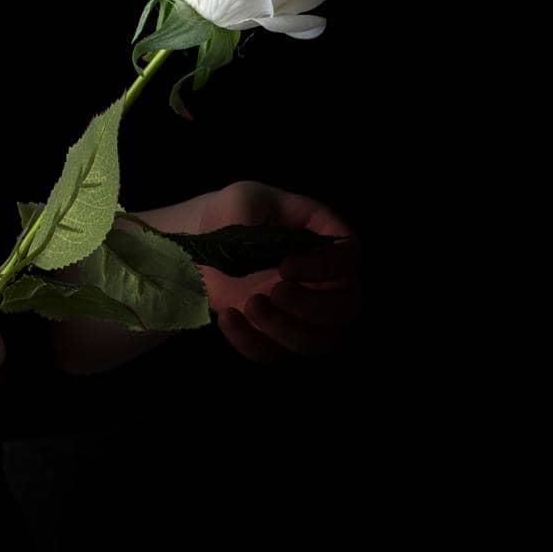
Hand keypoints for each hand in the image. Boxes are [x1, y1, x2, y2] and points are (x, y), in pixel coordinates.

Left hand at [195, 179, 361, 362]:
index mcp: (324, 240)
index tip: (285, 266)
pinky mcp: (275, 335)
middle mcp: (324, 281)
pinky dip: (252, 342)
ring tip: (249, 304)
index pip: (347, 258)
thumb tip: (268, 242)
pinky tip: (228, 317)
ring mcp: (302, 314)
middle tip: (275, 292)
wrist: (205, 238)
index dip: (325, 268)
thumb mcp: (243, 199)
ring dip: (284, 330)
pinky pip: (273, 353)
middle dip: (311, 308)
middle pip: (343, 310)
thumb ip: (257, 211)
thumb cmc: (235, 212)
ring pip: (314, 341)